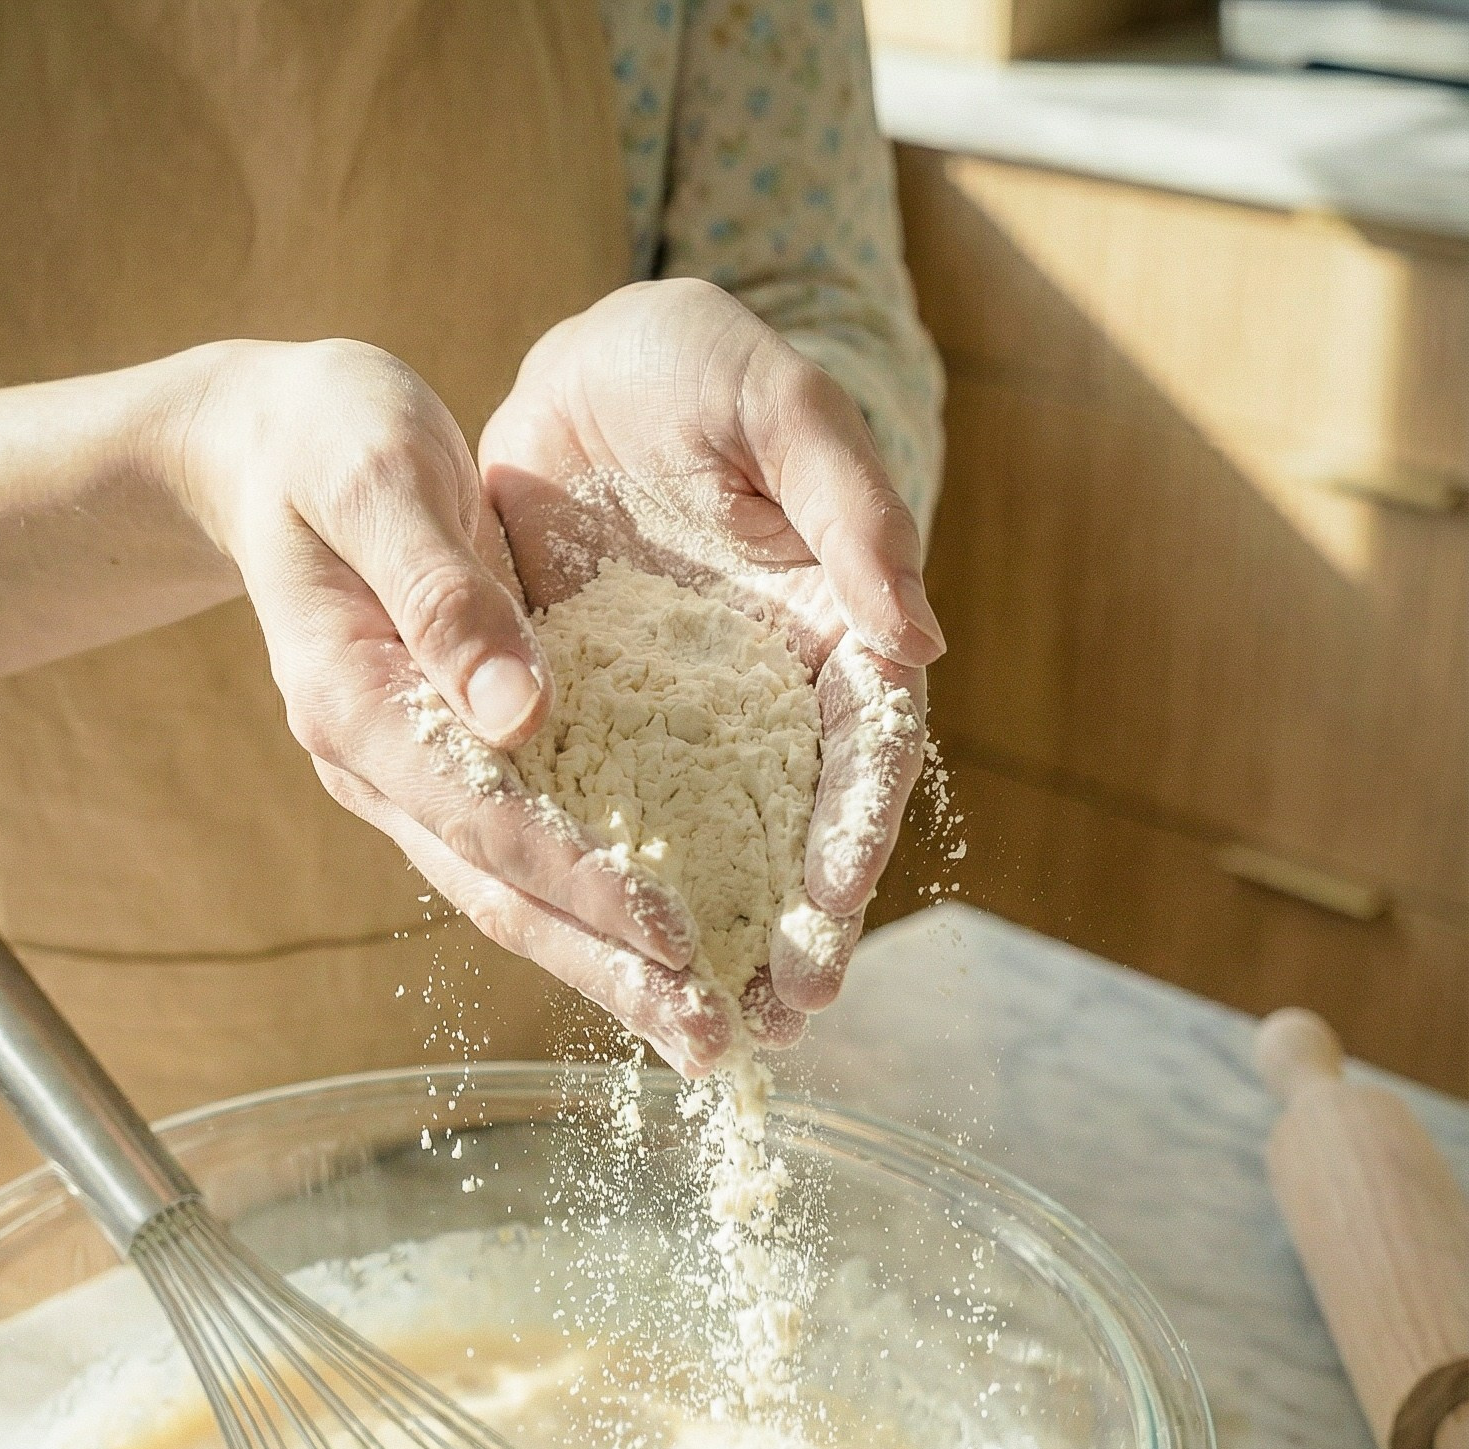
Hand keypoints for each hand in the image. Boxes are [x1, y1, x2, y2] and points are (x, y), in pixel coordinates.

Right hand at [175, 340, 731, 1070]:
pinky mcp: (447, 770)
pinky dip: (595, 917)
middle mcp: (378, 765)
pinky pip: (525, 862)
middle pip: (501, 893)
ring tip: (705, 1032)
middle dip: (608, 969)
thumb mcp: (378, 471)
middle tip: (710, 1039)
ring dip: (609, 971)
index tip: (674, 930)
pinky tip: (669, 958)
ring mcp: (408, 780)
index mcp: (354, 699)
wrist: (274, 449)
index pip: (482, 812)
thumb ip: (441, 590)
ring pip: (512, 899)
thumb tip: (517, 711)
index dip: (581, 876)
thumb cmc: (328, 436)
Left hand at [479, 281, 941, 1041]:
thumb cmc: (696, 366)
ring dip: (716, 945)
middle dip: (798, 930)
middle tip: (784, 1015)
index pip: (867, 752)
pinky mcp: (602, 737)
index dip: (858, 832)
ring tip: (713, 1034)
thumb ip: (851, 510)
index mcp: (836, 633)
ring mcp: (685, 729)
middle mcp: (768, 703)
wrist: (574, 372)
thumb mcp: (777, 409)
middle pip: (799, 834)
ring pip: (712, 854)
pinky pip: (613, 830)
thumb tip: (922, 640)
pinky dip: (619, 902)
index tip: (833, 906)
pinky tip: (616, 972)